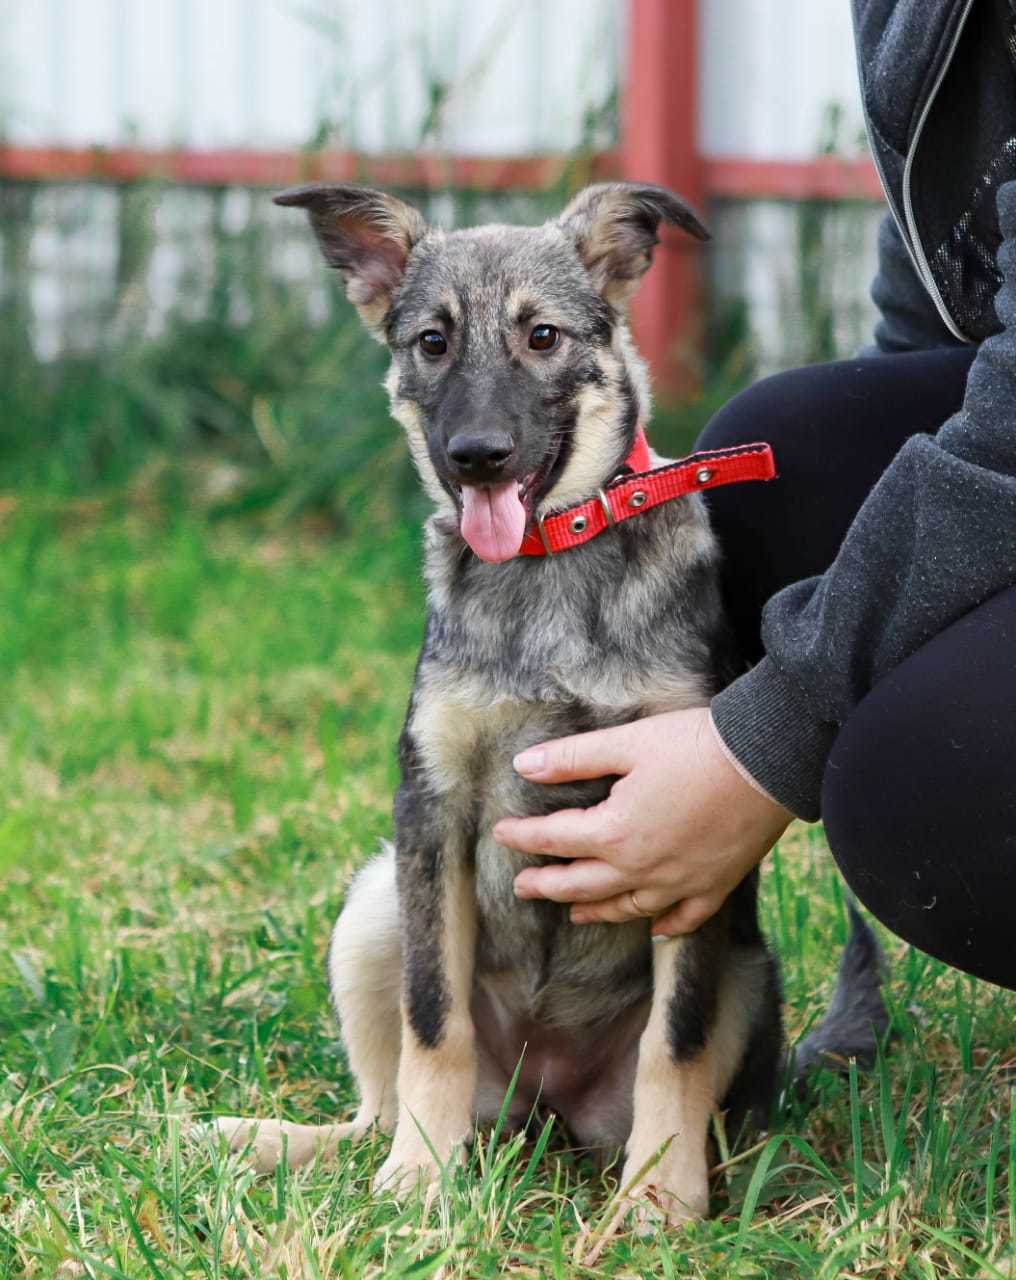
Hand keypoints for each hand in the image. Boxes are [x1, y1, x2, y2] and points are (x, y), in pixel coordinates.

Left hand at [492, 706, 791, 936]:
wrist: (766, 762)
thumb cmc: (693, 746)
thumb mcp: (626, 743)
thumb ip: (572, 758)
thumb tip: (523, 765)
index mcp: (614, 832)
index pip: (554, 838)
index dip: (523, 836)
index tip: (500, 833)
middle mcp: (641, 868)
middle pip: (582, 884)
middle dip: (547, 885)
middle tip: (522, 889)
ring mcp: (679, 883)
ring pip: (627, 908)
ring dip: (596, 911)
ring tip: (575, 914)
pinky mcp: (715, 885)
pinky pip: (683, 918)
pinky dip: (663, 927)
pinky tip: (653, 930)